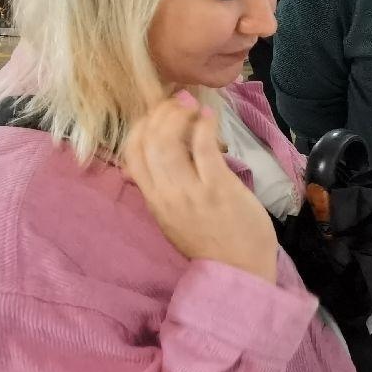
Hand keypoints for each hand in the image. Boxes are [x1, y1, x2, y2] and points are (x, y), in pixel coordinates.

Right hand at [122, 92, 279, 282]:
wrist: (240, 271)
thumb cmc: (211, 243)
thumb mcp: (173, 220)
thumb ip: (160, 193)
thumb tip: (140, 168)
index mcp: (154, 202)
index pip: (131, 155)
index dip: (140, 126)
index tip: (155, 114)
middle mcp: (166, 195)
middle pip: (148, 142)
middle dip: (160, 113)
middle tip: (177, 100)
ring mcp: (191, 191)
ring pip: (170, 141)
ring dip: (179, 114)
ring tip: (191, 104)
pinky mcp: (219, 187)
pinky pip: (204, 147)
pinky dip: (204, 124)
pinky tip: (209, 116)